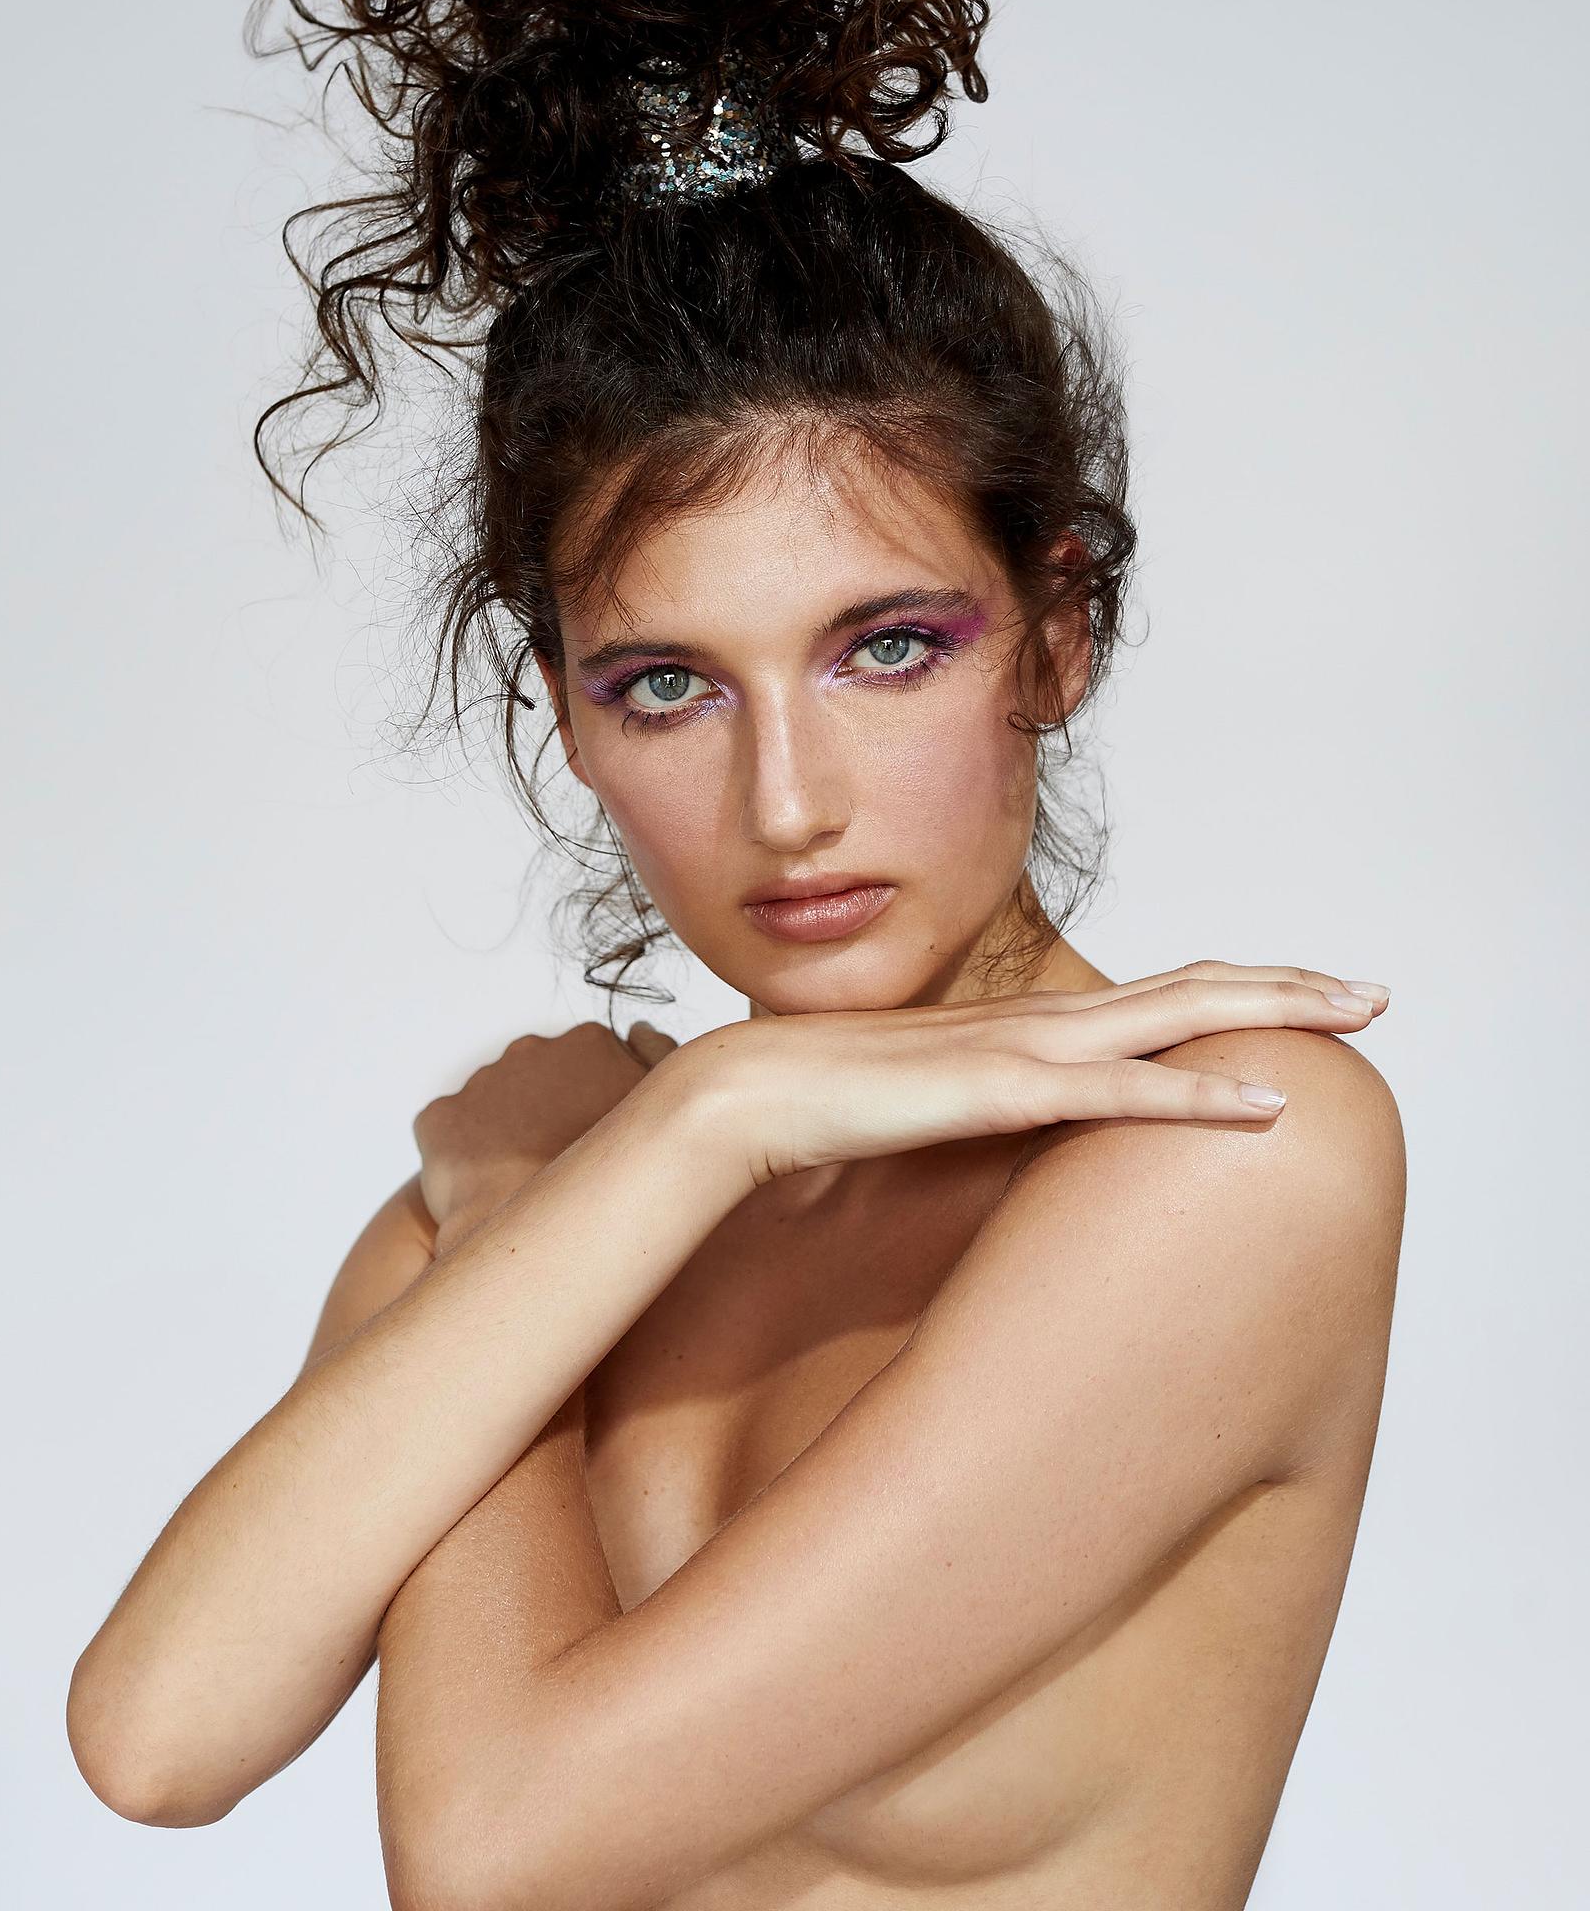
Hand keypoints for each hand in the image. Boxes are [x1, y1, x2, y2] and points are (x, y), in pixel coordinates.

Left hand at [415, 1018, 679, 1243]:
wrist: (547, 1230)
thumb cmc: (615, 1174)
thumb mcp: (664, 1104)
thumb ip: (659, 1054)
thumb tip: (639, 1029)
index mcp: (589, 1043)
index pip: (593, 1062)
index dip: (595, 1099)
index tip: (596, 1133)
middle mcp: (531, 1050)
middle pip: (542, 1077)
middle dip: (548, 1109)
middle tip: (560, 1160)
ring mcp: (480, 1082)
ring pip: (496, 1104)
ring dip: (507, 1132)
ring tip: (524, 1179)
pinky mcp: (440, 1118)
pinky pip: (451, 1132)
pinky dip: (465, 1154)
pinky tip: (487, 1185)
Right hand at [680, 961, 1390, 1185]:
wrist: (749, 1095)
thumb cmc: (827, 1103)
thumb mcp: (928, 1106)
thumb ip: (979, 1107)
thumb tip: (1009, 1133)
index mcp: (1026, 1029)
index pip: (1154, 997)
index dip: (1234, 991)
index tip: (1301, 997)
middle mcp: (1042, 1024)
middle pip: (1192, 988)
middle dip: (1289, 986)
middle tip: (1372, 993)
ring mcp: (1027, 1050)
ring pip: (1180, 1017)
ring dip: (1277, 1012)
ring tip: (1357, 1013)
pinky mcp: (1004, 1091)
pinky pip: (1125, 1092)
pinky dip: (1203, 1094)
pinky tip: (1267, 1100)